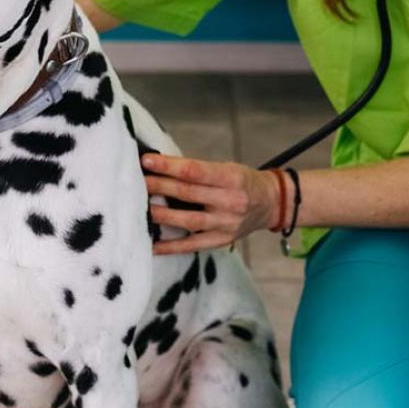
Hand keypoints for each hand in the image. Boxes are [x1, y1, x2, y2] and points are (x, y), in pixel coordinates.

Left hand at [142, 153, 280, 254]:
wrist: (270, 203)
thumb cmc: (242, 181)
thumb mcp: (226, 168)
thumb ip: (198, 171)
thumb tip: (160, 168)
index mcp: (231, 178)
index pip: (194, 171)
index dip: (169, 166)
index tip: (147, 161)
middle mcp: (230, 201)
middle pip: (188, 194)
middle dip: (160, 186)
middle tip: (138, 181)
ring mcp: (226, 224)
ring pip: (189, 220)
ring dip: (162, 214)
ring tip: (141, 208)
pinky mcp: (222, 241)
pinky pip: (192, 245)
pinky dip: (170, 246)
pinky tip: (152, 244)